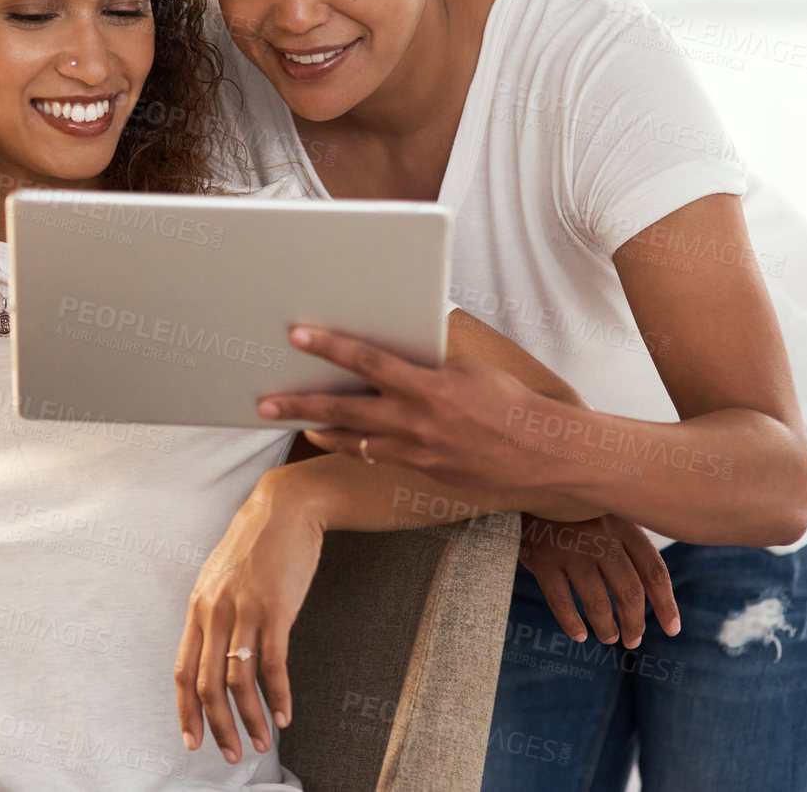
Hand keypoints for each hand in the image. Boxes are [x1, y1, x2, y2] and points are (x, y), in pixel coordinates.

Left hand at [174, 469, 322, 764]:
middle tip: (231, 755)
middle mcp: (214, 611)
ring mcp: (244, 610)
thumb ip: (215, 612)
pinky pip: (273, 663)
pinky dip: (279, 694)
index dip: (185, 710)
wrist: (285, 507)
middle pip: (206, 683)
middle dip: (217, 726)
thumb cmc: (256, 544)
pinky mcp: (275, 608)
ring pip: (238, 679)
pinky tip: (286, 714)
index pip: (183, 670)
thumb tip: (213, 651)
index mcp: (198, 607)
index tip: (191, 741)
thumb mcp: (222, 577)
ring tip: (262, 742)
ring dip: (250, 718)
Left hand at [258, 326, 552, 492]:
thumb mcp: (466, 367)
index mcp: (429, 386)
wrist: (541, 452)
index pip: (368, 362)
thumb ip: (425, 359)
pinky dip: (353, 445)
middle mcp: (417, 421)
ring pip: (352, 440)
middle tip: (265, 401)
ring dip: (319, 430)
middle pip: (344, 411)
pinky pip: (376, 455)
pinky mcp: (420, 471)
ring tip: (292, 422)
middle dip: (300, 405)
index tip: (297, 335)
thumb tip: (393, 346)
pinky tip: (335, 437)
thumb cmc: (507, 401)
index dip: (329, 347)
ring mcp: (416, 451)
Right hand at [519, 514, 680, 647]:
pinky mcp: (541, 557)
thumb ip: (626, 544)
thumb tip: (650, 594)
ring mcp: (570, 547)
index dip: (666, 604)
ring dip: (606, 627)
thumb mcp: (607, 514)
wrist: (530, 485)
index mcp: (623, 525)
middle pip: (629, 590)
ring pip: (596, 600)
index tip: (672, 629)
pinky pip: (560, 600)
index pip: (654, 571)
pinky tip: (579, 635)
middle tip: (633, 639)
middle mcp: (600, 536)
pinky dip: (571, 622)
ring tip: (609, 638)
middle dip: (634, 622)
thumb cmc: (574, 509)